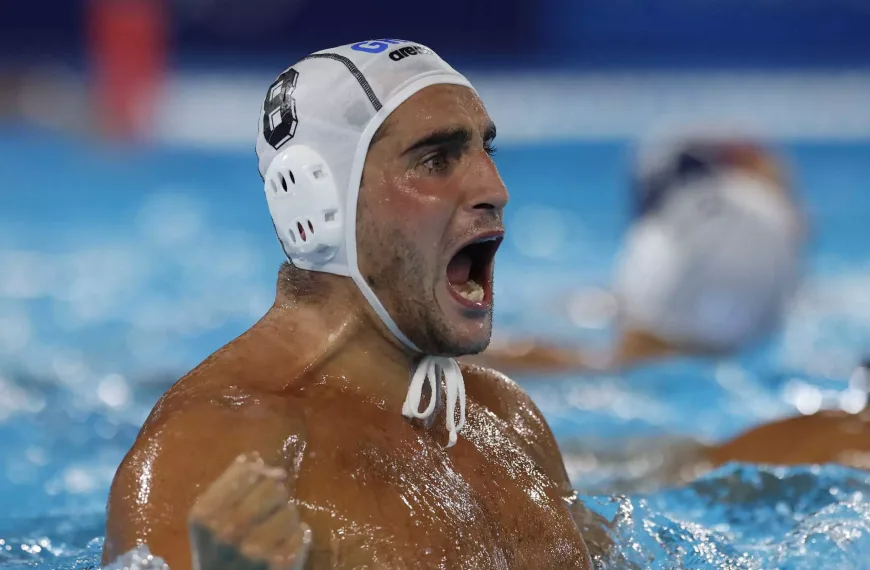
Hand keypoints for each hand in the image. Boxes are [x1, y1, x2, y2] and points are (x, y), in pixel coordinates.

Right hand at [188, 453, 310, 569]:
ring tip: (271, 529)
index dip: (258, 473)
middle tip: (267, 507)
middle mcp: (227, 530)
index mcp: (205, 513)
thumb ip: (230, 482)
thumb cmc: (217, 547)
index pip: (249, 470)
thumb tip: (258, 460)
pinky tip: (280, 545)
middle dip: (275, 492)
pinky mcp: (280, 563)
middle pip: (274, 486)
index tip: (255, 483)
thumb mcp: (211, 514)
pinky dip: (296, 536)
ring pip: (290, 509)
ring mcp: (255, 549)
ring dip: (286, 515)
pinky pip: (302, 531)